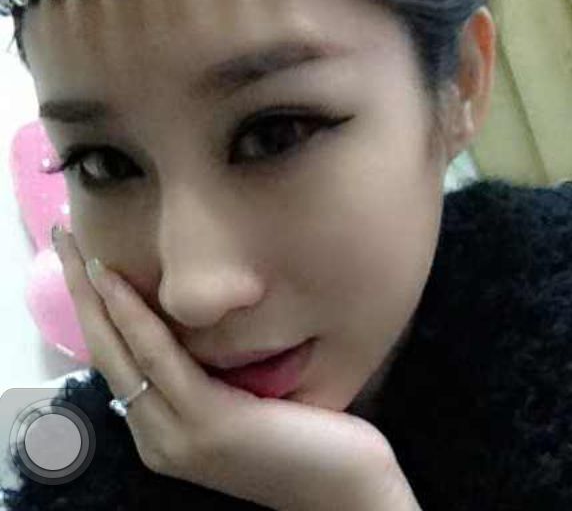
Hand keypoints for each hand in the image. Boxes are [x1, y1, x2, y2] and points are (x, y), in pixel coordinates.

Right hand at [51, 226, 410, 510]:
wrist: (348, 494)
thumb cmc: (307, 443)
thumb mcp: (247, 407)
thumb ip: (214, 380)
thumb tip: (199, 336)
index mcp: (165, 430)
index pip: (118, 362)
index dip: (96, 314)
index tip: (86, 268)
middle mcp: (157, 435)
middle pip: (105, 352)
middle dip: (81, 296)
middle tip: (64, 244)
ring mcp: (177, 434)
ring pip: (120, 352)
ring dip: (94, 297)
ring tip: (77, 251)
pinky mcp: (206, 424)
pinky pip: (158, 358)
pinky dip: (133, 318)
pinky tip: (115, 284)